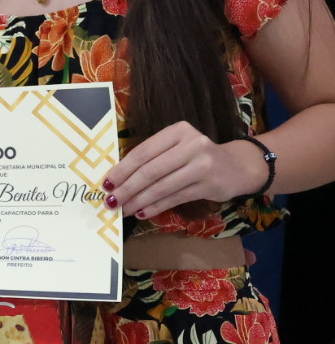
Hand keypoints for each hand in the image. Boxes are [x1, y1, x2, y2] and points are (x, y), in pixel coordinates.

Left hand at [101, 121, 268, 219]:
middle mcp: (192, 144)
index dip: (121, 170)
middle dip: (127, 188)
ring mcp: (202, 165)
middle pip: (150, 170)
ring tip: (124, 210)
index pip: (143, 152)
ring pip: (162, 186)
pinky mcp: (209, 185)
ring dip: (139, 201)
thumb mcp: (177, 148)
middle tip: (110, 201)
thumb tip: (117, 179)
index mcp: (178, 131)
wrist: (238, 167)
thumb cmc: (197, 157)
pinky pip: (175, 198)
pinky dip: (156, 206)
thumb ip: (153, 157)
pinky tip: (142, 213)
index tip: (105, 184)